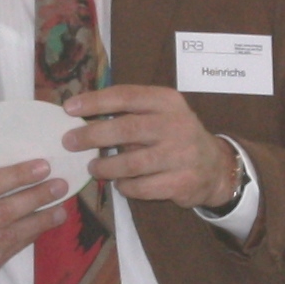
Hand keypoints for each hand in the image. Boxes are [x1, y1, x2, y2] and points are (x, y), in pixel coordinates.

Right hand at [0, 159, 74, 283]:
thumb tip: (19, 174)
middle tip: (60, 185)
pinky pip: (8, 252)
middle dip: (36, 196)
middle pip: (3, 211)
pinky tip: (42, 227)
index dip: (17, 175)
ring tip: (60, 209)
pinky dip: (28, 237)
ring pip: (10, 234)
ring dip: (40, 220)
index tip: (43, 166)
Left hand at [64, 86, 240, 211]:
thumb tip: (81, 115)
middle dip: (92, 135)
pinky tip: (120, 183)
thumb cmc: (175, 135)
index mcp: (167, 101)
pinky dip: (125, 187)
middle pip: (127, 129)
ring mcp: (181, 155)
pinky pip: (142, 187)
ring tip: (94, 166)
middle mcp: (176, 124)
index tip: (69, 108)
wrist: (215, 166)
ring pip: (132, 163)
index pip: (126, 96)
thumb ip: (129, 111)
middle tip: (70, 142)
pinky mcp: (182, 182)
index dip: (95, 101)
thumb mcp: (160, 113)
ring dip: (106, 166)